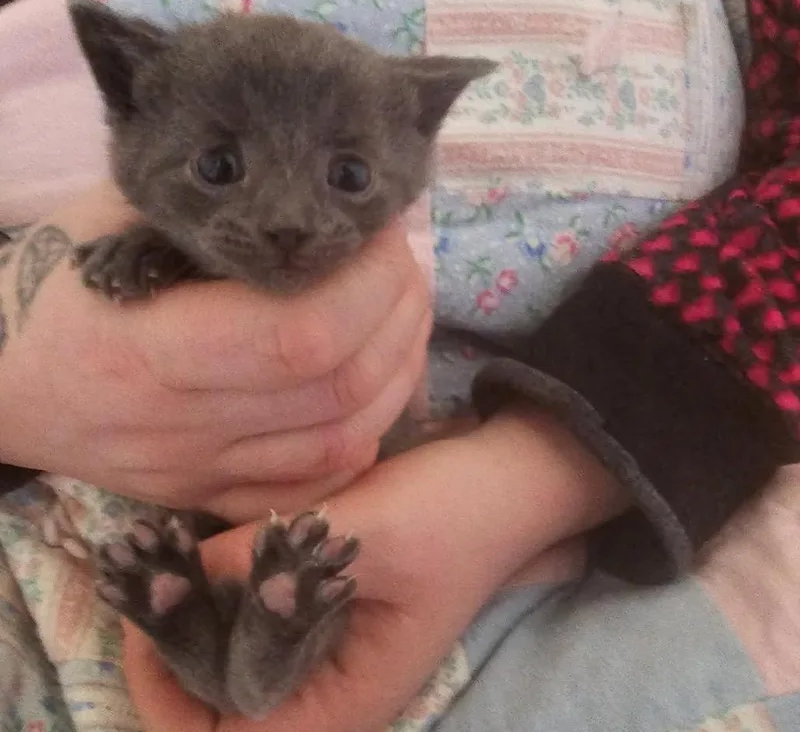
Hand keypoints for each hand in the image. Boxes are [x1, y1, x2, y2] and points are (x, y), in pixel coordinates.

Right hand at [0, 184, 429, 520]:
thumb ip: (211, 214)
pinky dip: (365, 433)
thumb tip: (317, 198)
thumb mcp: (114, 224)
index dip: (367, 286)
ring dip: (397, 373)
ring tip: (406, 317)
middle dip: (398, 319)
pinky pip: (317, 484)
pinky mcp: (209, 495)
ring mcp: (199, 471)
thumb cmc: (59, 289)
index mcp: (149, 348)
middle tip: (406, 270)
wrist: (6, 385)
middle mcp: (180, 425)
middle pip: (336, 388)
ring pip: (342, 441)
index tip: (382, 239)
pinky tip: (375, 384)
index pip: (300, 335)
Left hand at [122, 407, 629, 731]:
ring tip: (166, 557)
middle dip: (178, 647)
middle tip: (149, 578)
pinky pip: (260, 607)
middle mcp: (333, 678)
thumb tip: (179, 568)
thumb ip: (272, 558)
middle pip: (225, 697)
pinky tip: (208, 540)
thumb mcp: (368, 535)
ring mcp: (330, 636)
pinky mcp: (327, 597)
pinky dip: (228, 581)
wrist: (505, 476)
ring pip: (239, 648)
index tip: (144, 630)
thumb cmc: (453, 515)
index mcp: (349, 694)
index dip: (174, 698)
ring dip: (199, 611)